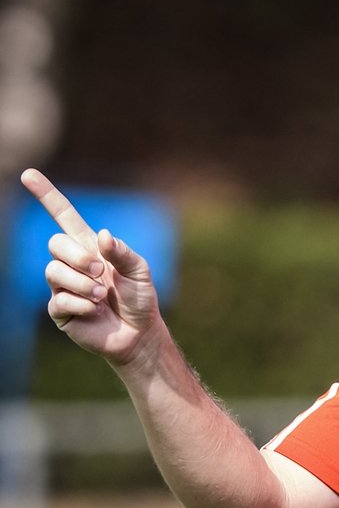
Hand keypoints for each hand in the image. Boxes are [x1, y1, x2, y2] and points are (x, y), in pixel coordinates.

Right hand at [20, 168, 160, 366]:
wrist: (139, 333)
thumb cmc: (140, 298)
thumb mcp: (140, 271)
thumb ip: (123, 252)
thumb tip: (103, 235)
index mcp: (90, 247)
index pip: (63, 216)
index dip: (47, 195)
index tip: (29, 174)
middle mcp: (72, 264)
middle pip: (54, 243)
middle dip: (77, 256)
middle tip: (100, 272)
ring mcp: (62, 287)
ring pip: (53, 272)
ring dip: (82, 283)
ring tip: (102, 296)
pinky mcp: (59, 310)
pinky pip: (58, 300)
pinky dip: (82, 304)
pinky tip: (94, 311)